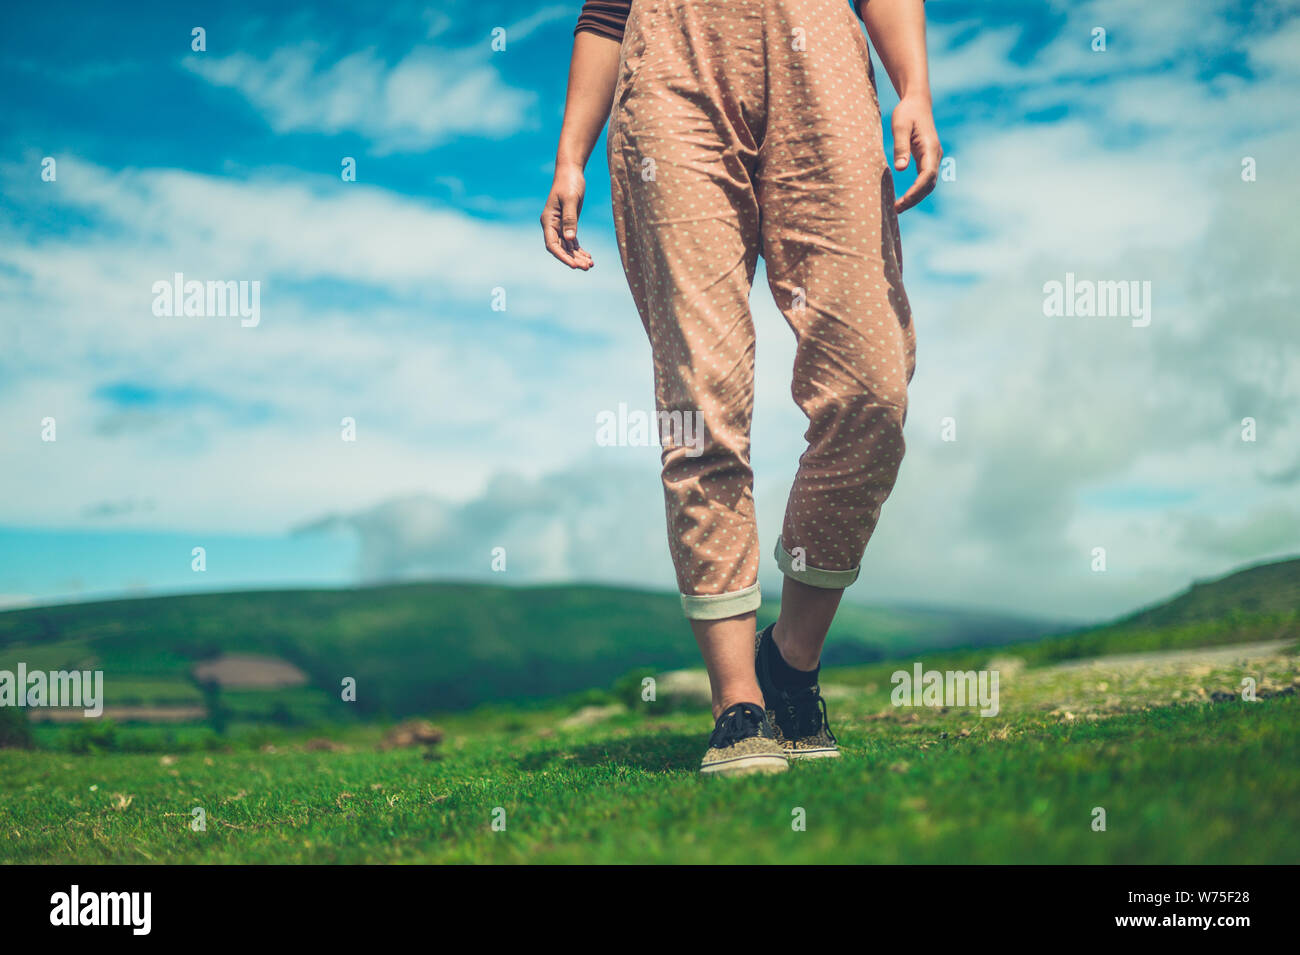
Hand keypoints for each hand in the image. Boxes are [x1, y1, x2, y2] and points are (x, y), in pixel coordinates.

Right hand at [541, 163, 593, 269]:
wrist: (571, 172)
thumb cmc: (569, 183)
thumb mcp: (571, 200)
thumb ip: (570, 219)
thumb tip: (570, 239)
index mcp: (548, 220)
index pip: (552, 244)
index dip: (562, 256)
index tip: (573, 265)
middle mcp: (552, 225)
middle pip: (561, 248)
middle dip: (573, 259)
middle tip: (587, 267)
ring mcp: (560, 226)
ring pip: (567, 247)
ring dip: (578, 257)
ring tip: (590, 265)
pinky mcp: (568, 224)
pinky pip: (572, 241)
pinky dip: (580, 250)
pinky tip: (589, 257)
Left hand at [890, 95, 941, 212]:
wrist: (917, 103)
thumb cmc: (906, 112)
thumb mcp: (900, 126)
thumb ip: (900, 147)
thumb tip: (901, 168)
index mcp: (930, 147)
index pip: (927, 174)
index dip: (916, 190)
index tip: (903, 201)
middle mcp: (935, 154)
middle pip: (929, 183)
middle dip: (915, 198)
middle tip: (897, 209)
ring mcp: (933, 157)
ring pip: (928, 183)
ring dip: (915, 197)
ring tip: (898, 207)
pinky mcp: (928, 159)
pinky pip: (924, 179)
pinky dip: (916, 190)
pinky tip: (904, 198)